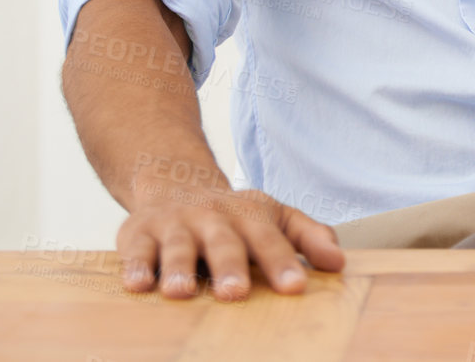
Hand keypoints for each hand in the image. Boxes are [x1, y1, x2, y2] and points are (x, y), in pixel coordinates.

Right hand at [117, 177, 344, 299]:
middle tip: (237, 293)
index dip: (283, 262)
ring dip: (178, 268)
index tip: (296, 287)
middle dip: (230, 267)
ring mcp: (175, 224)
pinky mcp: (139, 233)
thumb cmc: (233, 215)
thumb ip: (308, 236)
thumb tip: (338, 262)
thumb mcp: (275, 216)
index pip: (271, 239)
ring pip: (177, 246)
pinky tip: (138, 285)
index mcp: (250, 216)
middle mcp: (213, 218)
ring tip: (180, 292)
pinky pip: (135, 250)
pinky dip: (135, 267)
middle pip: (224, 242)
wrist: (176, 181)